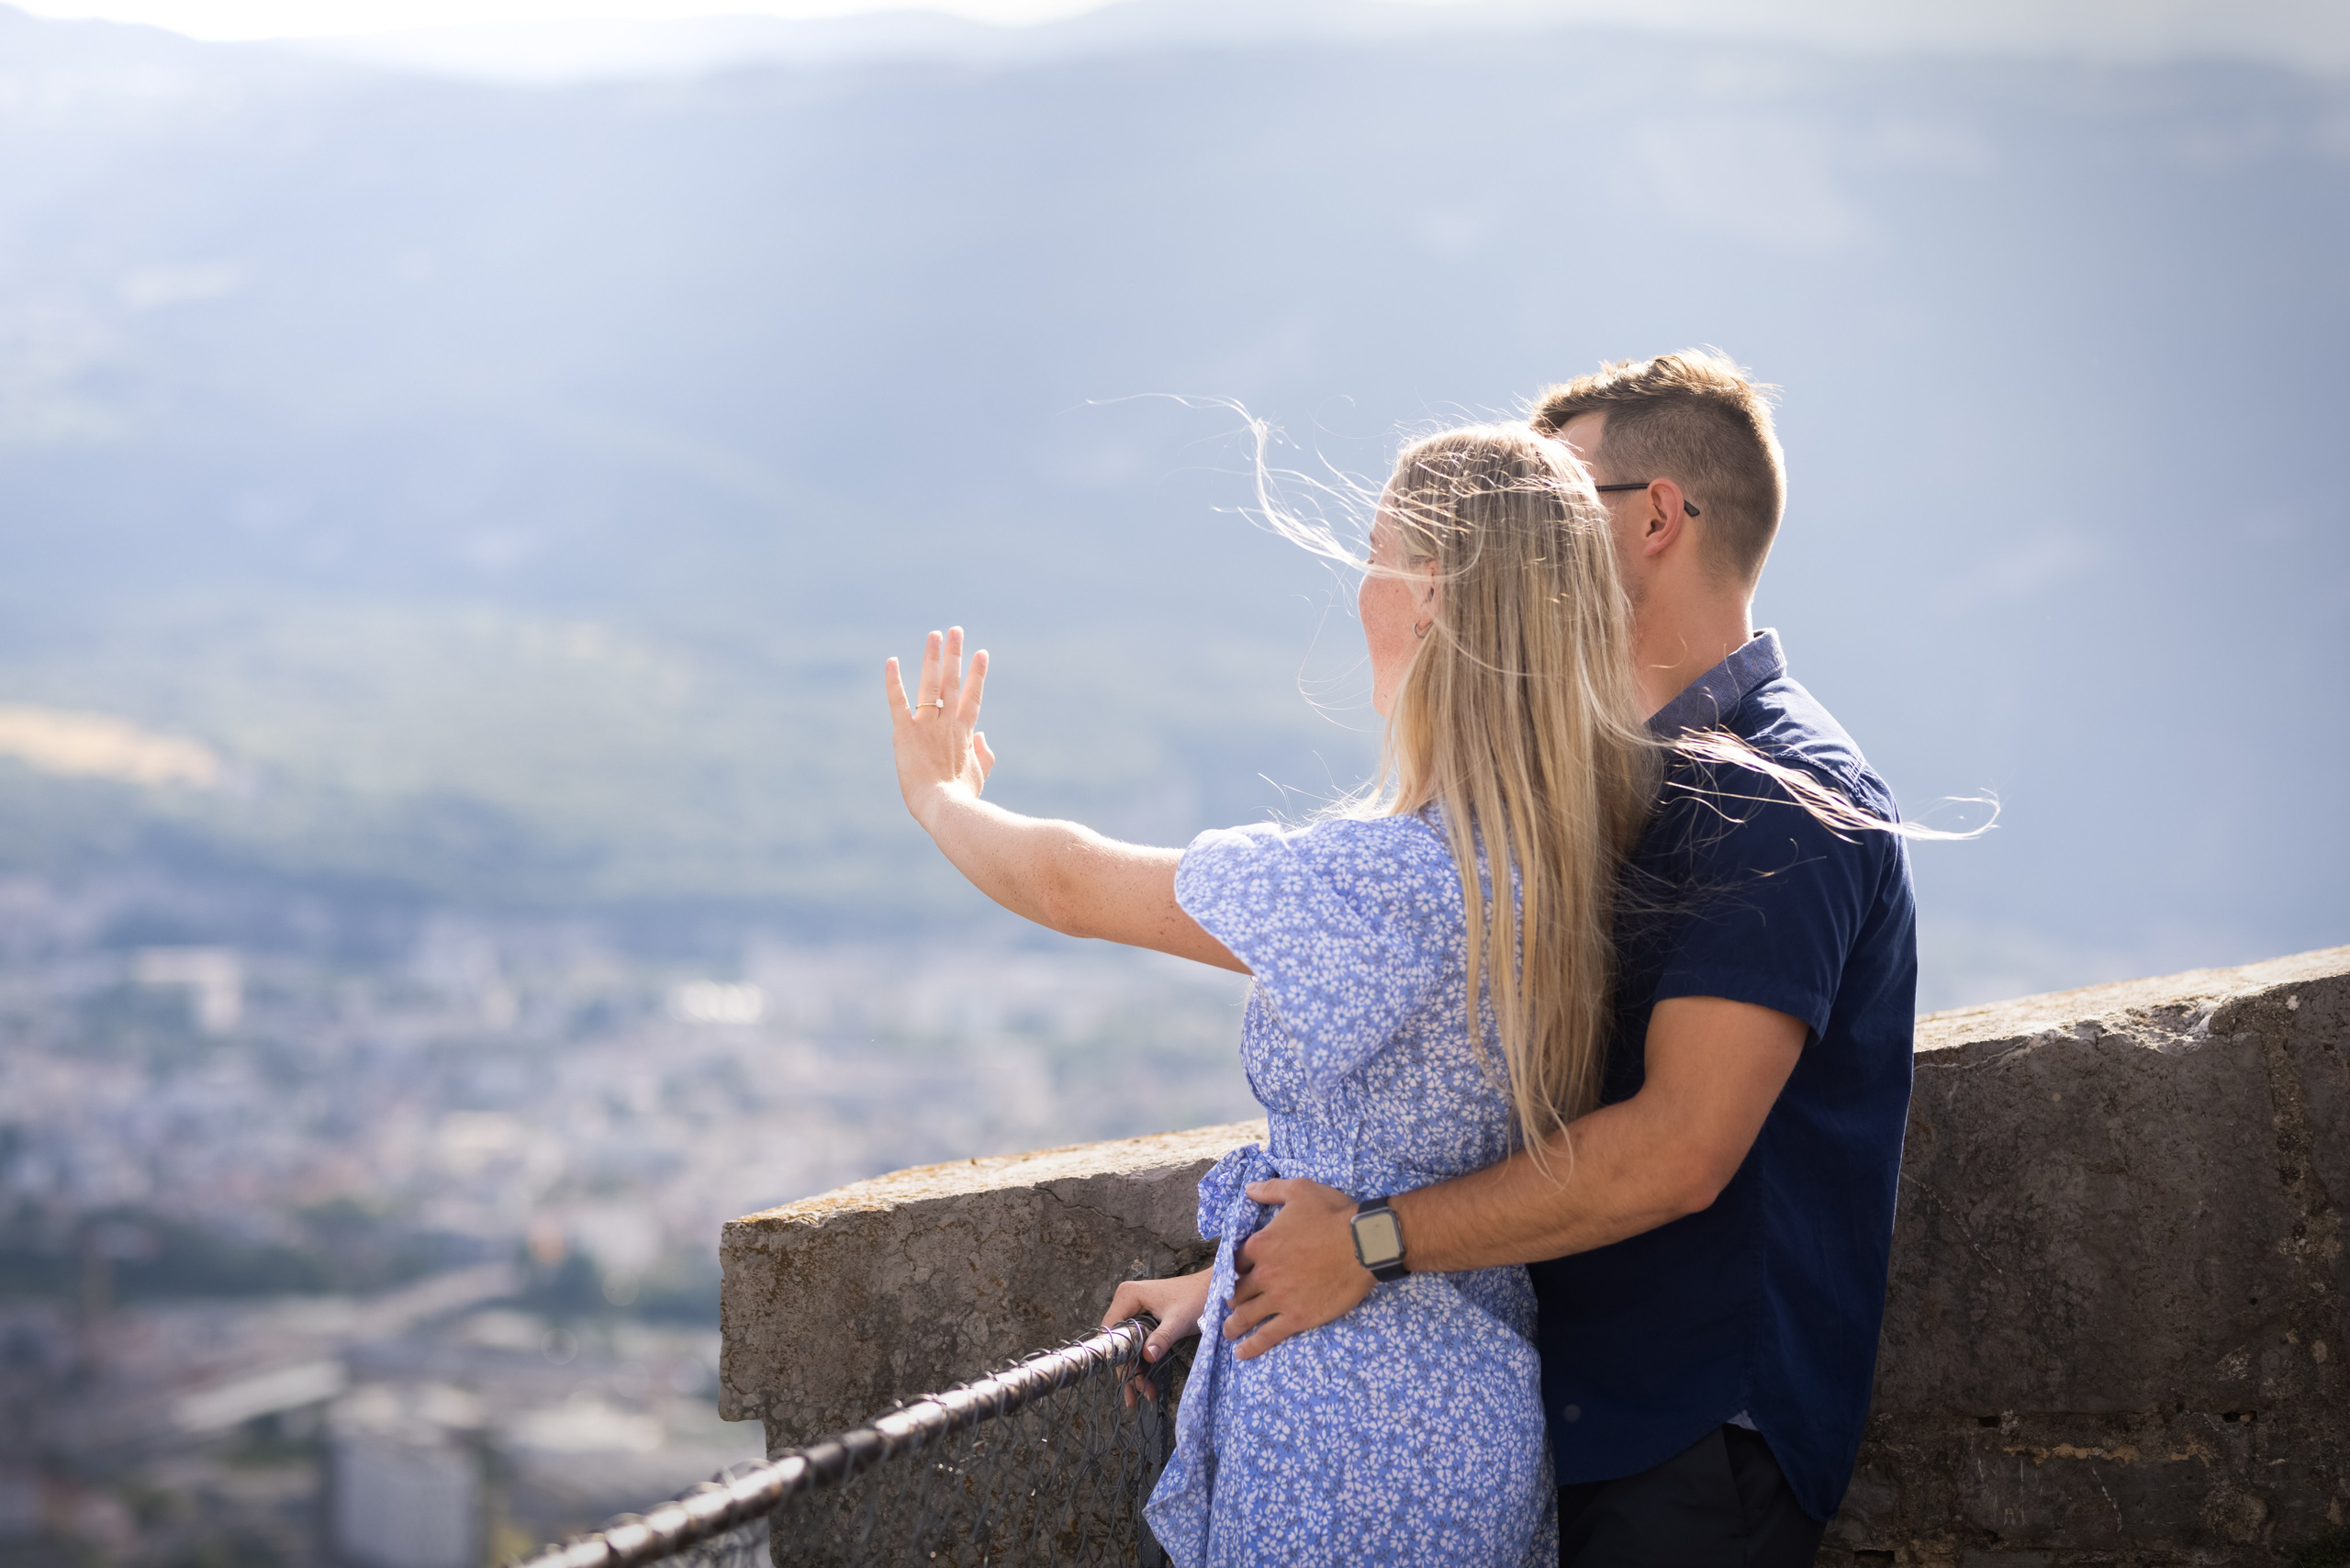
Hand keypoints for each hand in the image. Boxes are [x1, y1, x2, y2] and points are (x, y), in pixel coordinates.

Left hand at [884, 626, 995, 828]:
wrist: (947, 809)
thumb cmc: (963, 799)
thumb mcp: (979, 777)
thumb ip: (983, 755)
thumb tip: (983, 737)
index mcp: (965, 733)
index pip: (973, 696)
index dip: (977, 674)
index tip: (981, 653)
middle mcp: (948, 724)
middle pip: (953, 682)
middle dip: (955, 654)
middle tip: (956, 630)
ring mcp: (927, 726)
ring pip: (931, 684)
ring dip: (933, 657)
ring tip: (935, 635)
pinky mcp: (905, 733)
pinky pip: (898, 702)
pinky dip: (894, 681)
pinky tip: (892, 661)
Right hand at [1102, 1267, 1212, 1404]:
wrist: (1211, 1290)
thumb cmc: (1196, 1299)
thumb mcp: (1178, 1321)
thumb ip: (1162, 1338)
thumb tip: (1148, 1357)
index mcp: (1128, 1296)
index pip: (1111, 1331)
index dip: (1116, 1356)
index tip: (1127, 1378)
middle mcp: (1126, 1302)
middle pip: (1118, 1342)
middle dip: (1127, 1369)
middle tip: (1136, 1394)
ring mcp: (1134, 1310)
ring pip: (1127, 1346)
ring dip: (1135, 1370)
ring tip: (1145, 1393)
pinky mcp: (1143, 1319)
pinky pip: (1137, 1343)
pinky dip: (1142, 1362)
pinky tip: (1148, 1382)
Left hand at [1223, 1178, 1370, 1358]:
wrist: (1364, 1243)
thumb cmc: (1334, 1214)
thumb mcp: (1299, 1190)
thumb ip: (1270, 1190)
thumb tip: (1249, 1189)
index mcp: (1260, 1244)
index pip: (1235, 1261)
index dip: (1233, 1269)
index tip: (1234, 1276)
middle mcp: (1264, 1274)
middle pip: (1236, 1292)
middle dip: (1230, 1299)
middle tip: (1229, 1306)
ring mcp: (1279, 1298)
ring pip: (1245, 1317)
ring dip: (1233, 1326)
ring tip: (1228, 1332)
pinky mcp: (1297, 1317)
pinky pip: (1267, 1336)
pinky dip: (1251, 1347)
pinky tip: (1242, 1353)